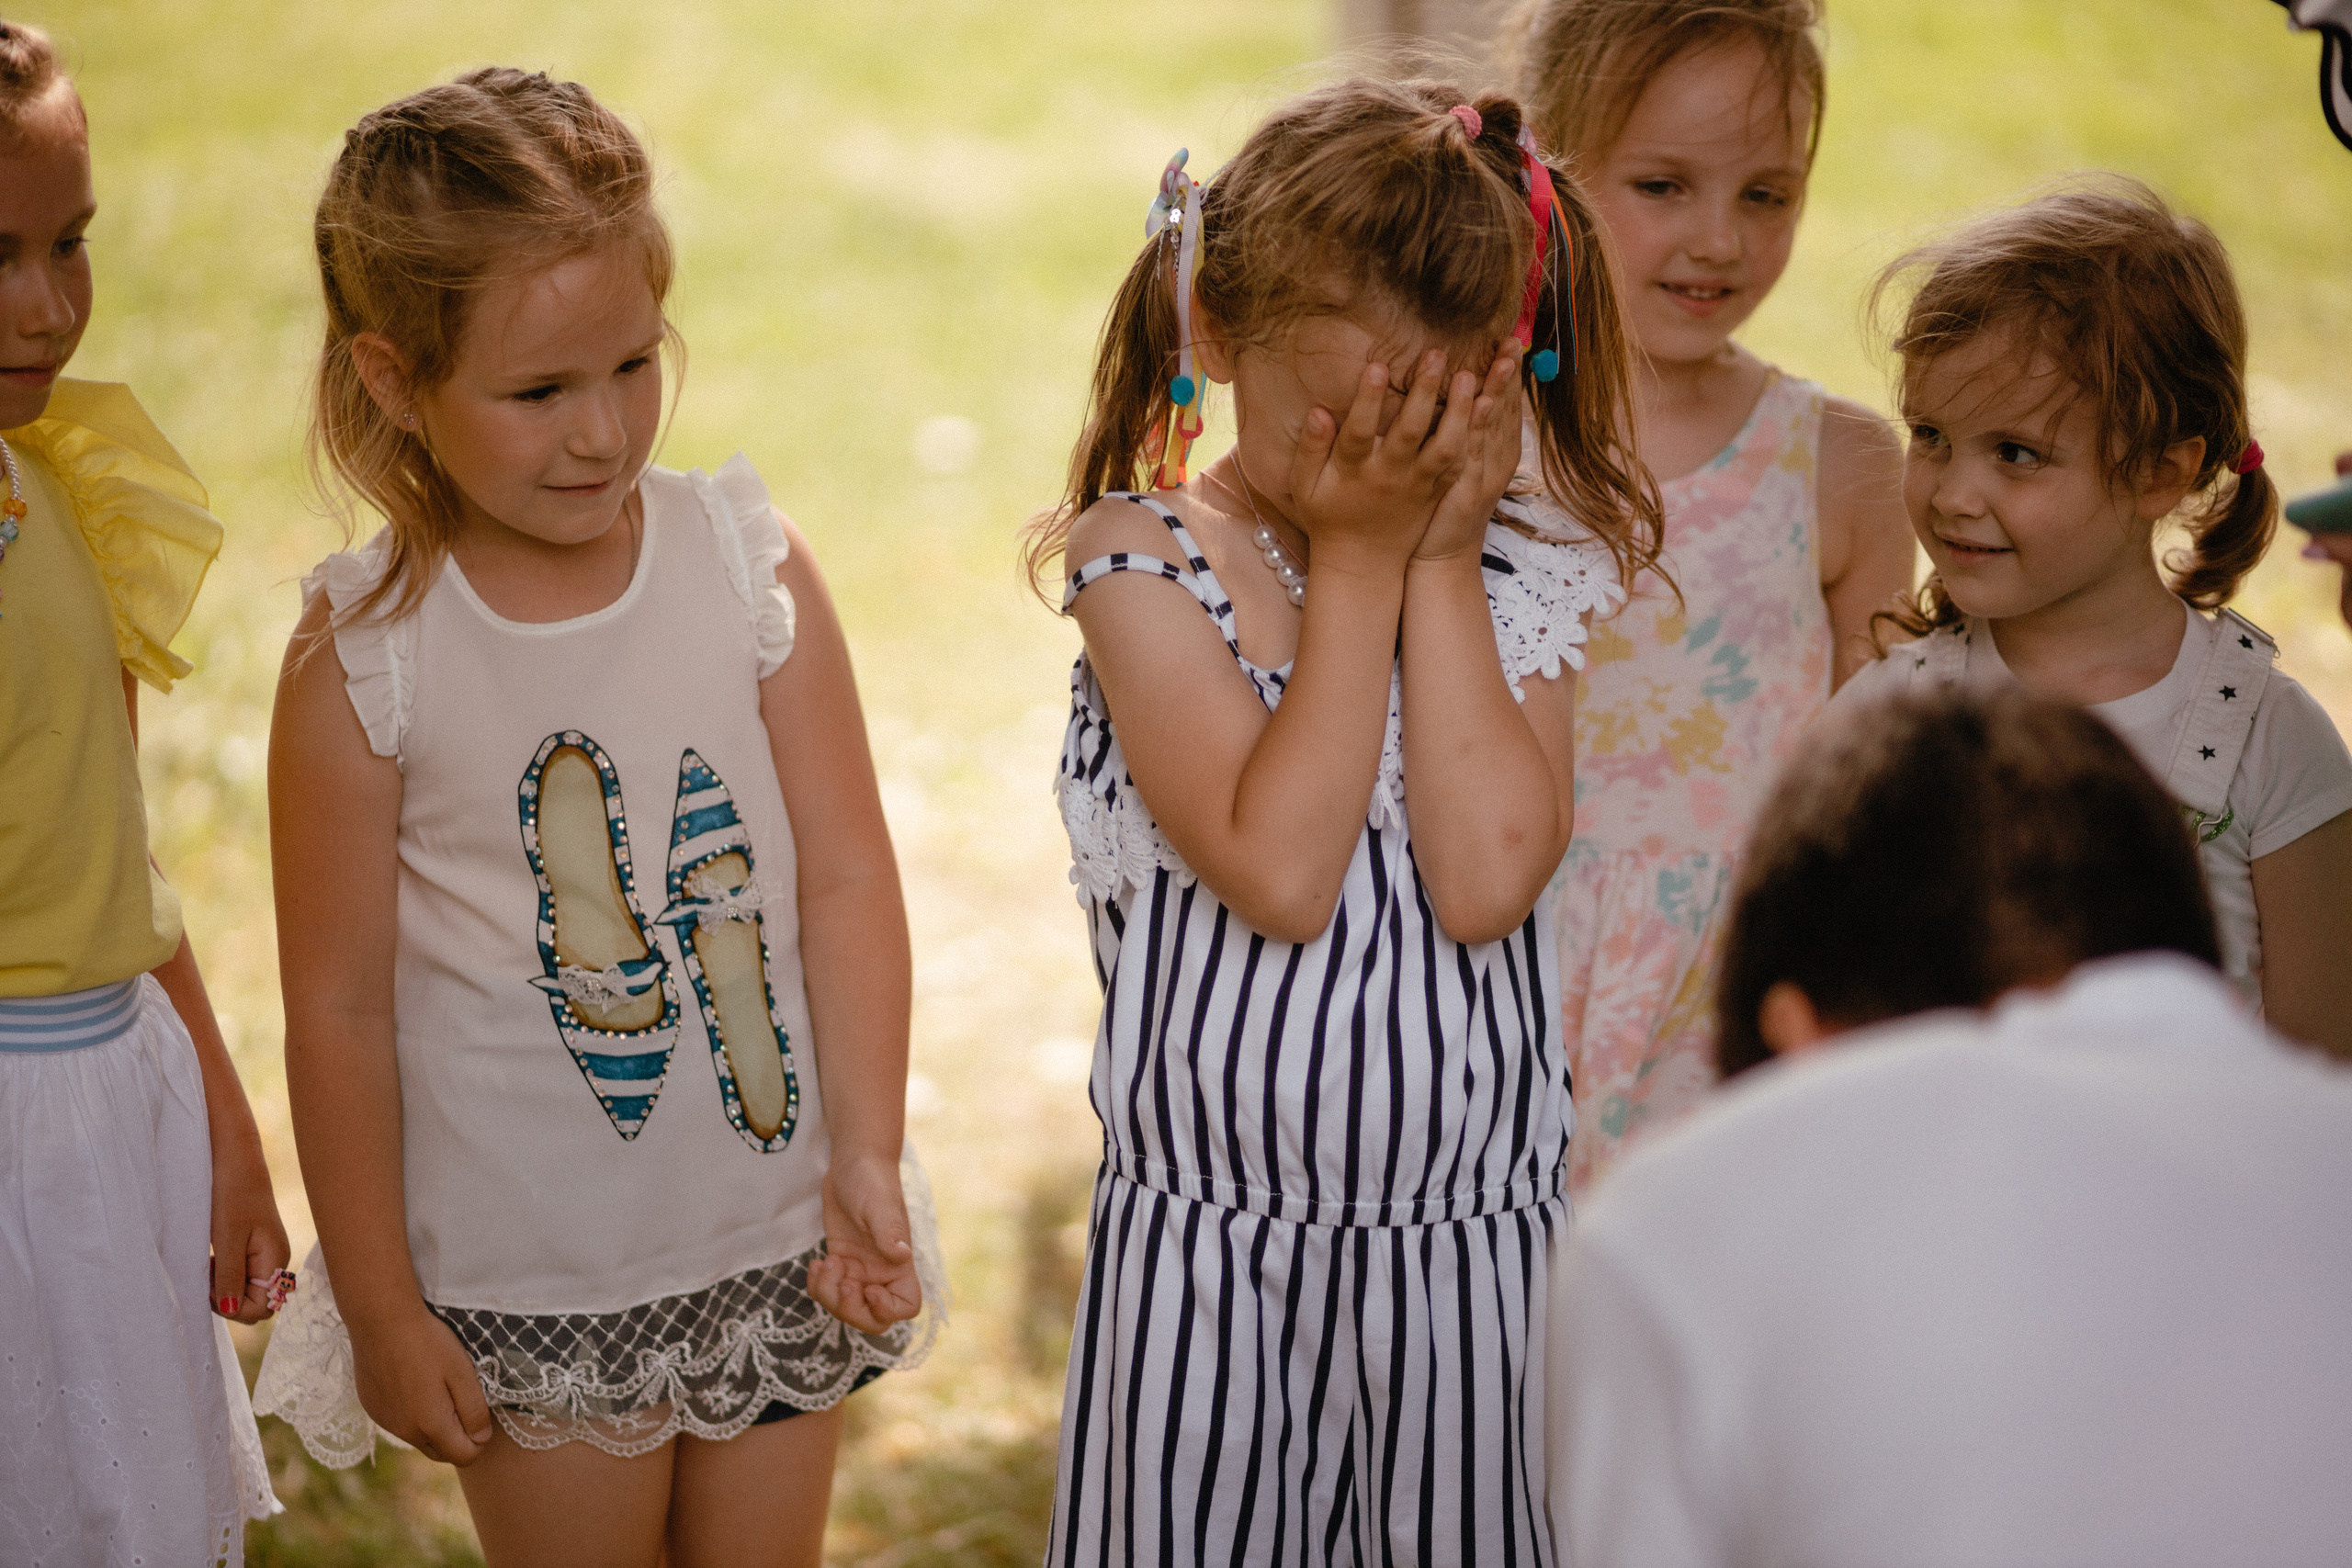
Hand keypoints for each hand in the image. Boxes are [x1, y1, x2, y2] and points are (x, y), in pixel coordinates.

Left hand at [209, 1138, 291, 1325]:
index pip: (260, 1308)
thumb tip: (231, 1310)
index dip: (232, 1306)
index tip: (210, 1286)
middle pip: (255, 1303)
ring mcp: (266, 1254)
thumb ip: (230, 1276)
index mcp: (276, 1259)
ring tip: (208, 1264)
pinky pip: (242, 1275)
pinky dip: (224, 1274)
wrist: (235, 1158)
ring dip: (224, 1286)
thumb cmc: (232, 1193)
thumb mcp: (227, 1237)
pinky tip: (213, 1258)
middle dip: (228, 1299)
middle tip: (207, 1276)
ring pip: (246, 1291)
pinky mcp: (255, 1247)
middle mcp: (276, 1261)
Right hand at [348, 1302, 495, 1465]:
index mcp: (429, 1425)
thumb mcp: (462, 1373)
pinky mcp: (372, 1408)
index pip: (463, 1456)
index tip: (481, 1413)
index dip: (479, 1440)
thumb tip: (482, 1439)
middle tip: (463, 1402)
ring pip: (418, 1438)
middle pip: (440, 1452)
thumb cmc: (428, 1342)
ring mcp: (384, 1421)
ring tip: (438, 1388)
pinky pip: (398, 1422)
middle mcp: (404, 1431)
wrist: (380, 1320)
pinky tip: (413, 1383)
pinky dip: (411, 1413)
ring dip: (433, 1426)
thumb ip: (474, 1410)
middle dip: (457, 1438)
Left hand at [807, 1149, 921, 1333]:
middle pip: (873, 1318)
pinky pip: (828, 1291)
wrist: (853, 1163)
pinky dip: (817, 1286)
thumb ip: (890, 1232)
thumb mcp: (879, 1205)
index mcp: (900, 1264)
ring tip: (825, 1263)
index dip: (887, 1310)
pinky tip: (815, 1262)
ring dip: (829, 1295)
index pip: (907, 1307)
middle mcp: (881, 1273)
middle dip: (851, 1310)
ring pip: (846, 1308)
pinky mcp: (840, 1262)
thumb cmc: (872, 1180)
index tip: (868, 1288)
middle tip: (840, 1282)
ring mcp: (859, 1270)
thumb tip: (903, 1256)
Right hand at [1288, 350, 1481, 567]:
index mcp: (1355, 472)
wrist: (1362, 562)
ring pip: (1445, 447)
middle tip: (1436, 355)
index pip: (1360, 431)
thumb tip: (1318, 412)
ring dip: (1459, 411)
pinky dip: (1475, 435)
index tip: (1377, 366)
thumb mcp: (1306, 487)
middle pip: (1410, 432)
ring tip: (1470, 376)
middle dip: (1424, 392)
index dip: (1368, 400)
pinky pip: (1461, 462)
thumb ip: (1311, 449)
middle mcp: (1390, 477)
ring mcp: (1418, 485)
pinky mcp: (1437, 491)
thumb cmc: (1328, 517)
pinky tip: (1487, 406)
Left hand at [1415, 343, 1524, 563]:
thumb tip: (1467, 391)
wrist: (1440, 557)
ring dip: (1499, 391)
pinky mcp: (1468, 492)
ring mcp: (1485, 475)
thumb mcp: (1460, 462)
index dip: (1509, 373)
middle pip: (1506, 409)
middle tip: (1512, 339)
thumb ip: (1464, 428)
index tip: (1510, 338)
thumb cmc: (1444, 504)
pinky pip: (1473, 453)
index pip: (1505, 402)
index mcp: (1497, 448)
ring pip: (1494, 427)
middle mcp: (1497, 459)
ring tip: (1502, 360)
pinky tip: (1484, 403)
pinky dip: (1481, 427)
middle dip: (1509, 374)